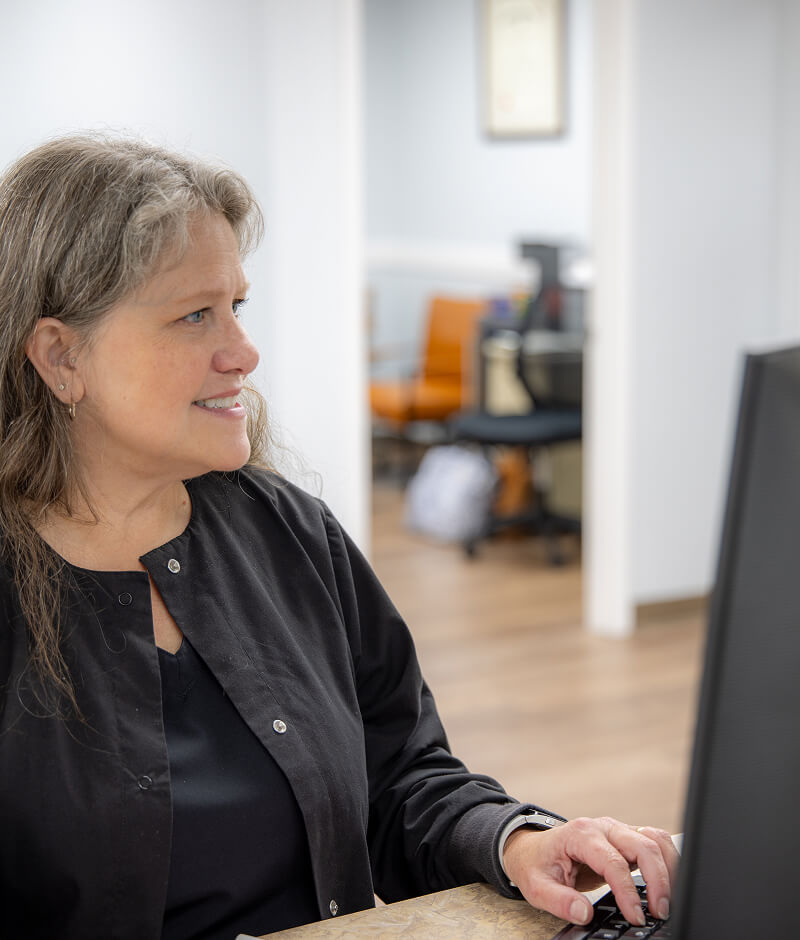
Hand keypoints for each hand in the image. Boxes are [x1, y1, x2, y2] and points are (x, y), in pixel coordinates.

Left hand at [502, 816, 678, 926]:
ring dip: (668, 868)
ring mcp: (617, 830)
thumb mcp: (536, 886)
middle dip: (658, 880)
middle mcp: (603, 827)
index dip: (628, 891)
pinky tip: (669, 883)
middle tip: (660, 912)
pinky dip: (667, 860)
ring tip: (668, 900)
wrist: (533, 848)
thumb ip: (558, 900)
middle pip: (643, 845)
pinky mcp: (626, 838)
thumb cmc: (537, 864)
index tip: (636, 916)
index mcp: (581, 835)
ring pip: (655, 839)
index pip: (614, 862)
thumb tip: (584, 913)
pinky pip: (655, 842)